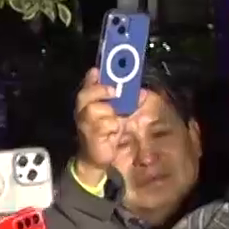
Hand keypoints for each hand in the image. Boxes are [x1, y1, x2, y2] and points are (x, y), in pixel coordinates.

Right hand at [73, 68, 136, 183]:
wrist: (99, 159)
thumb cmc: (111, 134)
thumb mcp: (126, 115)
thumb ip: (132, 102)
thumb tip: (143, 93)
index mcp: (94, 99)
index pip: (91, 81)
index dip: (95, 74)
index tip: (101, 69)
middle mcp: (85, 108)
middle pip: (86, 93)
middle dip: (100, 90)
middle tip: (114, 91)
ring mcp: (85, 121)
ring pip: (94, 108)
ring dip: (109, 113)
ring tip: (117, 122)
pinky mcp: (89, 134)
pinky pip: (101, 124)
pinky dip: (110, 127)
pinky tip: (114, 133)